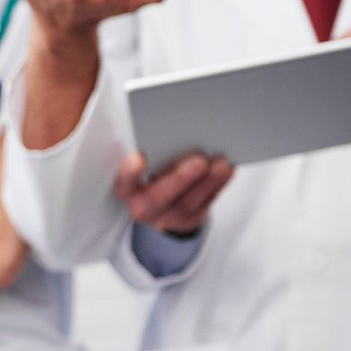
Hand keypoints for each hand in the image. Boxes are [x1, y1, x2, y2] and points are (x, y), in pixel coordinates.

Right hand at [115, 151, 233, 235]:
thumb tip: (172, 130)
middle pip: (160, 198)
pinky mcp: (191, 219)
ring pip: (189, 202)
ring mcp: (169, 217)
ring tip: (221, 164)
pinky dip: (217, 185)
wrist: (160, 207)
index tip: (138, 157)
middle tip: (199, 161)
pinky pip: (206, 203)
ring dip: (208, 182)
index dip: (129, 173)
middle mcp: (144, 207)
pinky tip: (226, 170)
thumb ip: (150, 153)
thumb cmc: (148, 176)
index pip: (124, 183)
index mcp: (127, 190)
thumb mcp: (139, 169)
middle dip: (181, 178)